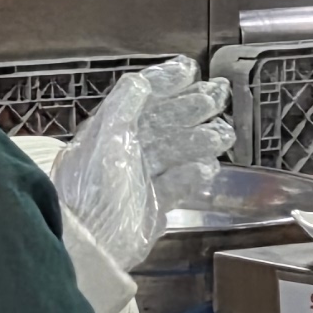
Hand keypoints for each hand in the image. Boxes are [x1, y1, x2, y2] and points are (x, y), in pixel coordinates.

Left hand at [60, 58, 232, 271]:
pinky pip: (182, 183)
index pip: (142, 98)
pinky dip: (196, 174)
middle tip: (220, 94)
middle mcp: (128, 150)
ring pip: (179, 150)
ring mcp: (143, 177)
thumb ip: (124, 105)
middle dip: (193, 106)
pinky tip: (207, 168)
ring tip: (223, 133)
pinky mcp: (157, 205)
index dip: (166, 81)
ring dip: (202, 138)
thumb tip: (144, 79)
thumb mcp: (105, 137)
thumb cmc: (90, 189)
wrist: (89, 243)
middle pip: (166, 121)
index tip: (189, 70)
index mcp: (112, 130)